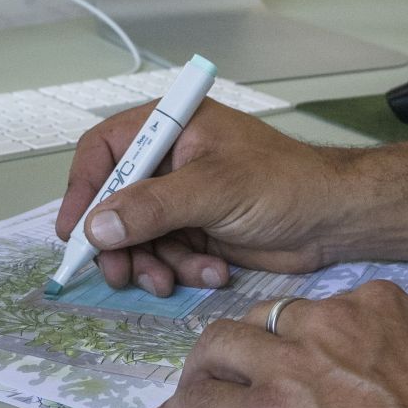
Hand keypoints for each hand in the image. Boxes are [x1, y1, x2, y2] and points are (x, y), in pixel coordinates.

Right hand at [53, 103, 348, 293]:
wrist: (333, 219)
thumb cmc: (284, 183)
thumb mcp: (213, 190)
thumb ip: (152, 208)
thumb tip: (97, 227)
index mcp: (170, 127)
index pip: (105, 150)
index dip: (84, 189)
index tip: (74, 232)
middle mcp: (170, 160)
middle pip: (115, 203)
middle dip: (120, 243)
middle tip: (122, 274)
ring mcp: (183, 197)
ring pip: (138, 236)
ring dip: (154, 263)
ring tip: (176, 280)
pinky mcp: (197, 229)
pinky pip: (167, 254)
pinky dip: (183, 268)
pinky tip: (212, 271)